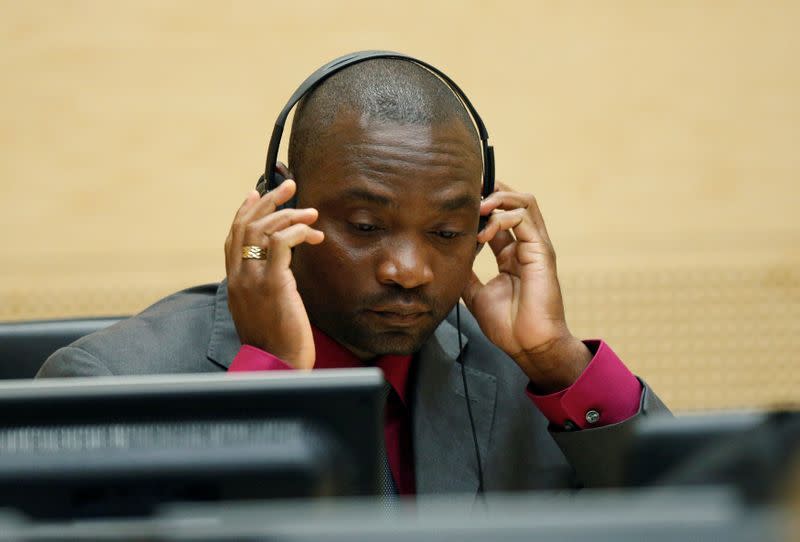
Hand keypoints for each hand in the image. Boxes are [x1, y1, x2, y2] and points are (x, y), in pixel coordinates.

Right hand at [224, 165, 323, 368]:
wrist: (276, 366)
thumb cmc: (275, 342)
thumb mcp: (262, 309)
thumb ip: (263, 286)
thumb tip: (280, 270)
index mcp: (234, 282)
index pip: (232, 236)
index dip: (245, 211)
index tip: (257, 193)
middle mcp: (239, 277)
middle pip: (246, 225)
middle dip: (268, 201)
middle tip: (290, 186)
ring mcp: (253, 280)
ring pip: (263, 230)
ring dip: (289, 214)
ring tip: (311, 212)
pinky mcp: (274, 285)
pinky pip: (282, 244)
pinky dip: (297, 231)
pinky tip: (312, 233)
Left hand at [461, 182, 591, 392]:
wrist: (528, 346)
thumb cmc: (508, 325)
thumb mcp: (475, 294)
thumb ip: (466, 274)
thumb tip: (446, 260)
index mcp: (511, 253)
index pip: (499, 216)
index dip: (481, 204)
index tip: (457, 202)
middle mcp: (525, 245)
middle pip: (513, 201)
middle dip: (490, 191)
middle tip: (467, 195)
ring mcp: (535, 246)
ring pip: (524, 202)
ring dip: (498, 198)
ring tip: (477, 208)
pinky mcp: (542, 251)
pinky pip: (525, 219)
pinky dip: (503, 218)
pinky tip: (484, 231)